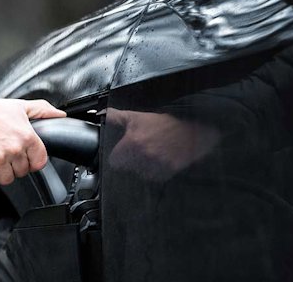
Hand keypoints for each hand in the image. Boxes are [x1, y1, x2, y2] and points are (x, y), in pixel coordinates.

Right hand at [0, 98, 65, 188]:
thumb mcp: (20, 106)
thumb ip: (43, 111)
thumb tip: (60, 116)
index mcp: (26, 136)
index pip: (39, 162)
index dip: (33, 161)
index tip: (26, 158)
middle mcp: (13, 149)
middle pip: (22, 172)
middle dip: (16, 165)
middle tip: (7, 155)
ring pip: (7, 179)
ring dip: (2, 173)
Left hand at [106, 108, 221, 181]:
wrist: (191, 131)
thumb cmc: (164, 124)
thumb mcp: (137, 117)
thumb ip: (116, 117)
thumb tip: (101, 114)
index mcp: (132, 144)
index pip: (114, 162)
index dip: (117, 157)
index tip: (122, 154)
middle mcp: (143, 157)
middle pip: (127, 169)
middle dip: (130, 162)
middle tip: (139, 152)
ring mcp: (155, 166)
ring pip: (140, 174)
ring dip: (143, 168)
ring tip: (151, 155)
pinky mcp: (167, 173)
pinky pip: (154, 178)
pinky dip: (155, 172)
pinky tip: (160, 160)